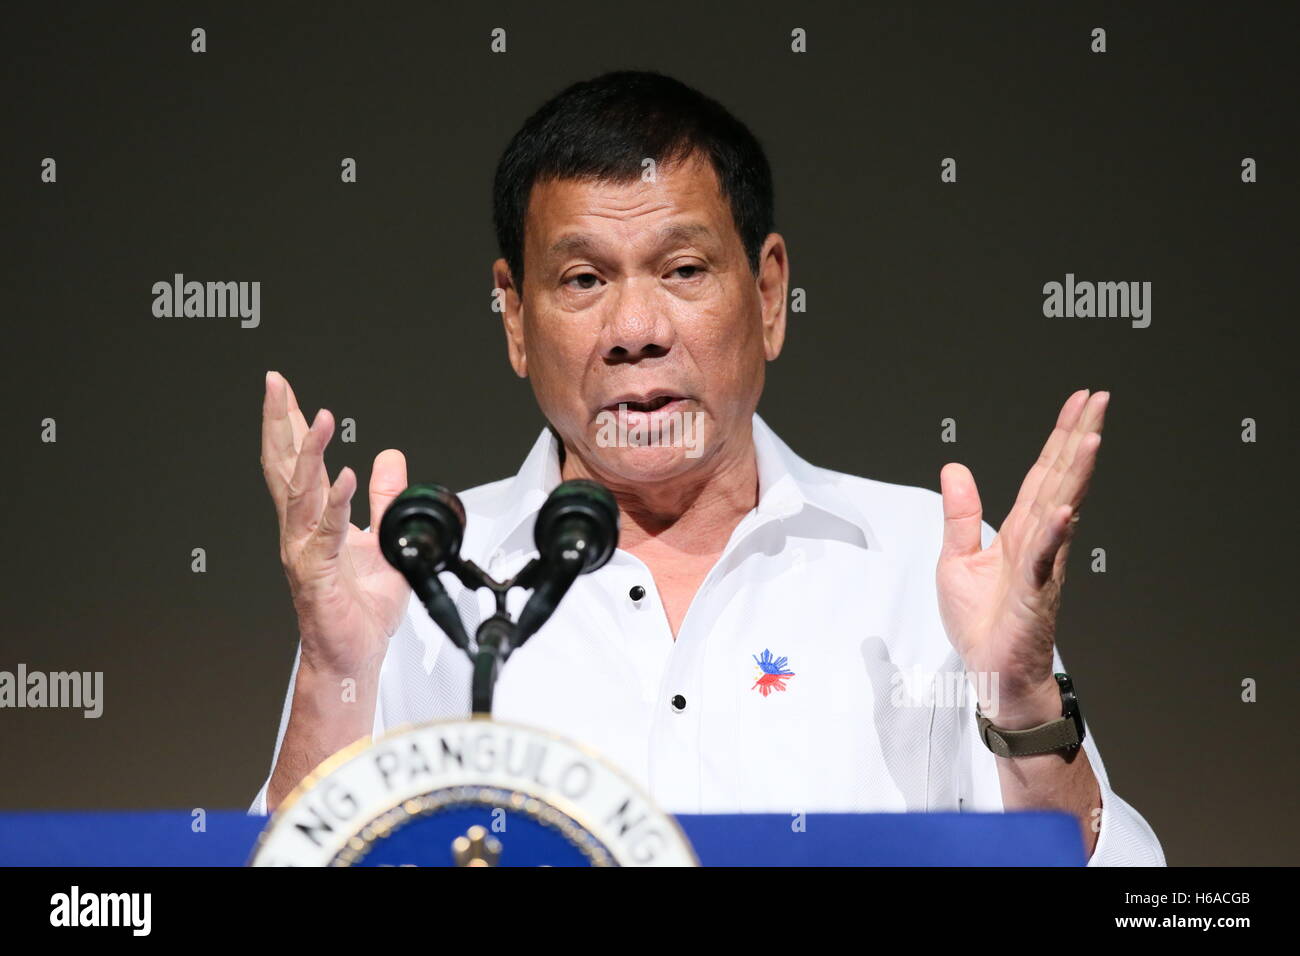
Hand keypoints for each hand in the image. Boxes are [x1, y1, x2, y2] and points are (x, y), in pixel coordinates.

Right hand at [260, 371, 409, 678]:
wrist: (355, 654)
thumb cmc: (361, 607)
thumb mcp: (385, 537)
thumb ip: (384, 497)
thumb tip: (388, 456)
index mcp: (314, 519)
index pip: (297, 460)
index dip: (288, 423)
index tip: (281, 387)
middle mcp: (302, 530)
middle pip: (285, 466)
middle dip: (279, 423)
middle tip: (275, 384)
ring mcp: (304, 550)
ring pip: (303, 493)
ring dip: (312, 453)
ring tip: (320, 418)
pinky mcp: (317, 574)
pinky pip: (328, 533)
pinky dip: (337, 503)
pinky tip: (345, 476)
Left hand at [936, 389, 1107, 724]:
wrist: (988, 672)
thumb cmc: (980, 622)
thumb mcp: (956, 558)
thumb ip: (960, 515)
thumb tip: (955, 469)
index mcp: (1021, 531)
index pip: (1043, 474)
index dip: (1060, 437)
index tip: (1079, 402)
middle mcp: (1038, 541)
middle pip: (1061, 480)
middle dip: (1079, 439)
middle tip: (1100, 400)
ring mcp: (1040, 566)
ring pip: (1060, 511)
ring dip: (1075, 475)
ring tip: (1091, 439)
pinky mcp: (1032, 594)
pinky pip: (1044, 560)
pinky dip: (1055, 535)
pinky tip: (1066, 510)